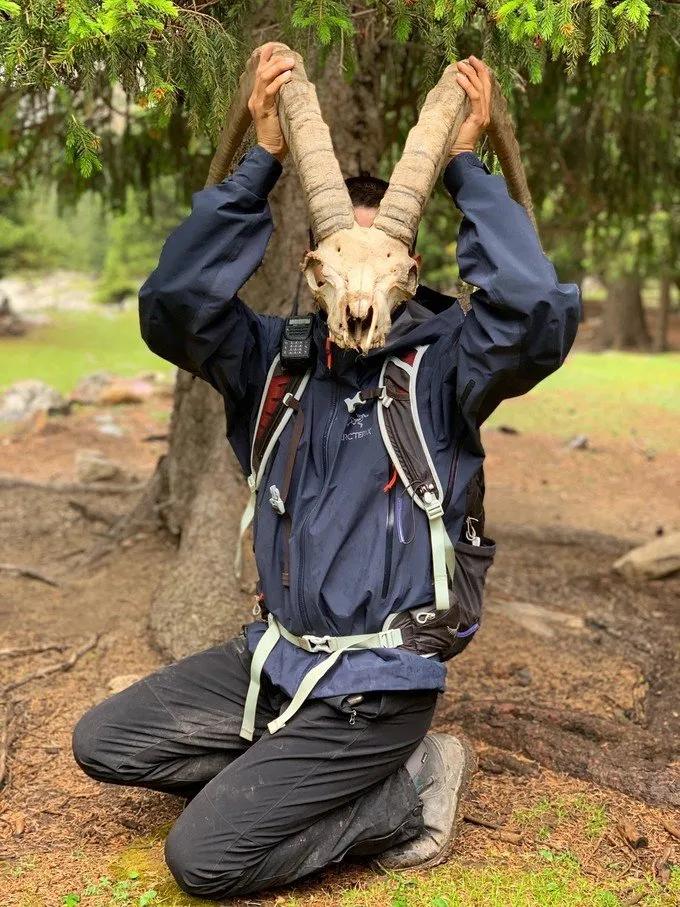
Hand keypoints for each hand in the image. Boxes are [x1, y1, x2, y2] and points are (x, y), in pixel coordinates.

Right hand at [248, 43, 295, 161]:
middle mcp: (254, 97)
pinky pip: (269, 91)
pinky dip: (279, 82)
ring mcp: (257, 103)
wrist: (270, 151)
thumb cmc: (279, 135)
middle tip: (289, 56)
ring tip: (290, 63)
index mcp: (257, 97)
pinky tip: (287, 76)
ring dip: (278, 68)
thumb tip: (298, 86)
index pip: (259, 71)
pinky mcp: (262, 110)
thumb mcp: (281, 112)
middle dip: (274, 59)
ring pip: (264, 77)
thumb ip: (284, 99)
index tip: (274, 46)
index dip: (266, 57)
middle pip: (261, 70)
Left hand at [448, 56, 490, 158]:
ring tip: (461, 64)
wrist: (457, 157)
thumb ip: (457, 108)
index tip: (473, 62)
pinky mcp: (479, 119)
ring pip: (480, 88)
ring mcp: (483, 116)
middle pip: (486, 84)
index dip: (481, 73)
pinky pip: (474, 97)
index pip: (485, 88)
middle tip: (469, 57)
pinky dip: (466, 86)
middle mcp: (486, 113)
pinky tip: (459, 78)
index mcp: (482, 113)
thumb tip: (449, 93)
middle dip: (478, 68)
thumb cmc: (453, 142)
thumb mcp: (456, 120)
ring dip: (471, 74)